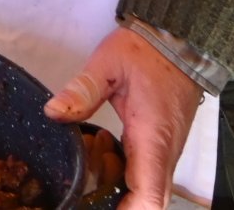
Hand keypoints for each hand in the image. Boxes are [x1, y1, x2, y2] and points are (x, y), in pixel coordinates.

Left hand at [45, 27, 203, 209]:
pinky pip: (150, 173)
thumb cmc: (146, 52)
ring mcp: (168, 151)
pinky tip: (106, 146)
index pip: (150, 197)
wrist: (179, 40)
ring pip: (151, 189)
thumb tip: (54, 112)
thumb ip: (82, 91)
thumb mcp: (108, 64)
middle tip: (89, 178)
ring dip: (120, 184)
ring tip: (95, 153)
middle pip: (151, 201)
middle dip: (118, 201)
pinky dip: (126, 170)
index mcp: (152, 138)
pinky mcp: (165, 145)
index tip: (96, 205)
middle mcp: (165, 153)